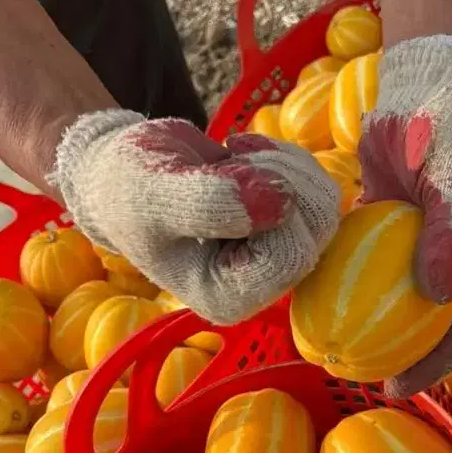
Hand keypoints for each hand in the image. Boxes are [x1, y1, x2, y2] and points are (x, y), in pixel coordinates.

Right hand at [50, 113, 339, 324]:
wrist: (126, 177)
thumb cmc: (129, 191)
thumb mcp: (152, 194)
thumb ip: (210, 202)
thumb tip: (282, 201)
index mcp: (228, 298)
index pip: (289, 256)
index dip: (268, 205)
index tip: (225, 174)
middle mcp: (263, 285)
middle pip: (317, 229)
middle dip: (279, 177)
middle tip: (229, 162)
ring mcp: (282, 254)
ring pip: (325, 205)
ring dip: (283, 164)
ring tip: (235, 157)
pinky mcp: (293, 224)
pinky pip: (321, 186)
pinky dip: (288, 157)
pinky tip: (245, 154)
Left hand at [359, 34, 451, 396]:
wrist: (423, 85)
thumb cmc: (447, 133)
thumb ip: (450, 236)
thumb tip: (439, 297)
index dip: (440, 365)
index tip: (400, 387)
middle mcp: (451, 256)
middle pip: (431, 324)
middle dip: (403, 358)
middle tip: (363, 380)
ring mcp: (417, 242)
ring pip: (397, 299)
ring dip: (373, 328)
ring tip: (336, 349)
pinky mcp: (385, 224)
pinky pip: (367, 265)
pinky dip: (349, 285)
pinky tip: (318, 299)